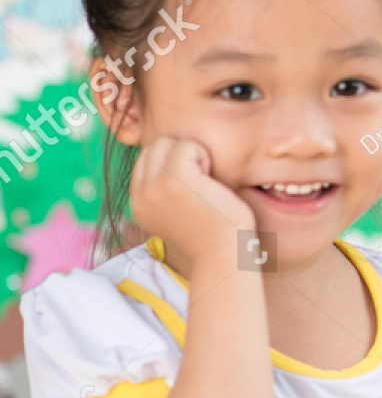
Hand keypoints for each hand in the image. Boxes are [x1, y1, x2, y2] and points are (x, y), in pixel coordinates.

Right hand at [130, 137, 255, 274]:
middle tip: (203, 181)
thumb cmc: (216, 232)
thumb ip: (168, 190)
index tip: (195, 185)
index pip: (147, 160)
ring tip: (206, 181)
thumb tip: (175, 156)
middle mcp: (140, 196)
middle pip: (154, 147)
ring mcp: (153, 188)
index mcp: (140, 204)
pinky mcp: (173, 181)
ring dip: (193, 153)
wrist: (225, 255)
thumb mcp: (181, 211)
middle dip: (181, 153)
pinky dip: (204, 156)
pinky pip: (186, 146)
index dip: (174, 161)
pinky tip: (212, 182)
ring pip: (167, 142)